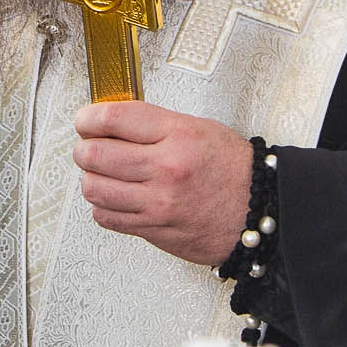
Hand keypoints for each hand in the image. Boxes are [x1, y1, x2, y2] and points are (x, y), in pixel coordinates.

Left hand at [73, 101, 254, 267]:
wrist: (262, 211)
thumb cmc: (233, 170)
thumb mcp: (199, 129)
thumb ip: (154, 125)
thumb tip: (110, 123)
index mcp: (178, 135)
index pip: (114, 119)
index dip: (89, 117)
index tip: (85, 120)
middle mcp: (166, 169)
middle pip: (94, 154)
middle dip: (84, 149)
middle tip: (89, 147)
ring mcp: (158, 203)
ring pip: (94, 188)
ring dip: (91, 178)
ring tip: (102, 173)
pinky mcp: (154, 229)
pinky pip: (106, 217)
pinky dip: (103, 206)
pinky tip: (116, 197)